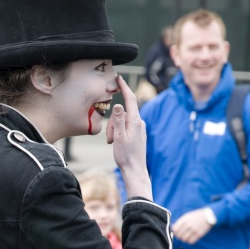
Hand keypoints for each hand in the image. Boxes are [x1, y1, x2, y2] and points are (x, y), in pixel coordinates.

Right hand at [106, 75, 151, 198]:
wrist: (135, 170)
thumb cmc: (126, 156)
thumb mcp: (119, 137)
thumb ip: (118, 120)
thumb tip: (119, 104)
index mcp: (135, 121)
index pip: (130, 99)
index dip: (124, 87)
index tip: (118, 78)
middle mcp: (139, 122)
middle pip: (122, 113)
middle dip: (112, 122)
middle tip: (110, 138)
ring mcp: (139, 128)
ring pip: (122, 121)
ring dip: (114, 130)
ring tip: (113, 143)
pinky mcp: (137, 133)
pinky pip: (125, 127)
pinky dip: (118, 133)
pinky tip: (117, 143)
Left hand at [172, 209, 212, 243]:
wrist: (208, 216)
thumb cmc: (196, 216)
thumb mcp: (187, 216)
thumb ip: (180, 222)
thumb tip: (172, 227)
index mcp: (184, 219)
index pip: (175, 229)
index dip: (174, 232)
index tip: (176, 233)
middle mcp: (188, 225)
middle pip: (179, 235)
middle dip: (179, 236)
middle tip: (181, 236)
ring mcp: (194, 230)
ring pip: (184, 239)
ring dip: (184, 239)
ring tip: (186, 237)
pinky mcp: (199, 234)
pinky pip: (191, 241)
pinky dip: (190, 241)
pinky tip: (191, 238)